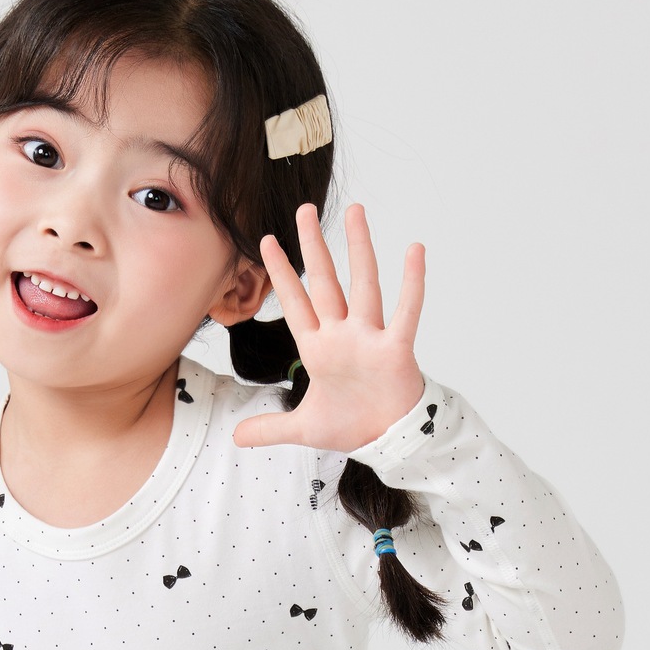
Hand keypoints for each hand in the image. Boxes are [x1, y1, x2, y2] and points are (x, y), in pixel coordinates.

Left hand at [230, 202, 425, 453]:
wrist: (388, 440)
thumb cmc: (352, 426)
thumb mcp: (302, 428)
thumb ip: (269, 428)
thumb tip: (235, 437)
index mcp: (318, 349)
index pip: (295, 302)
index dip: (280, 273)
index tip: (267, 242)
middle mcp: (342, 335)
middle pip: (325, 282)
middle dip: (314, 247)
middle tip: (304, 209)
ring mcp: (369, 338)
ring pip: (363, 284)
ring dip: (359, 248)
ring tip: (355, 212)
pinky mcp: (395, 348)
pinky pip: (405, 311)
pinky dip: (412, 283)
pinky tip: (414, 251)